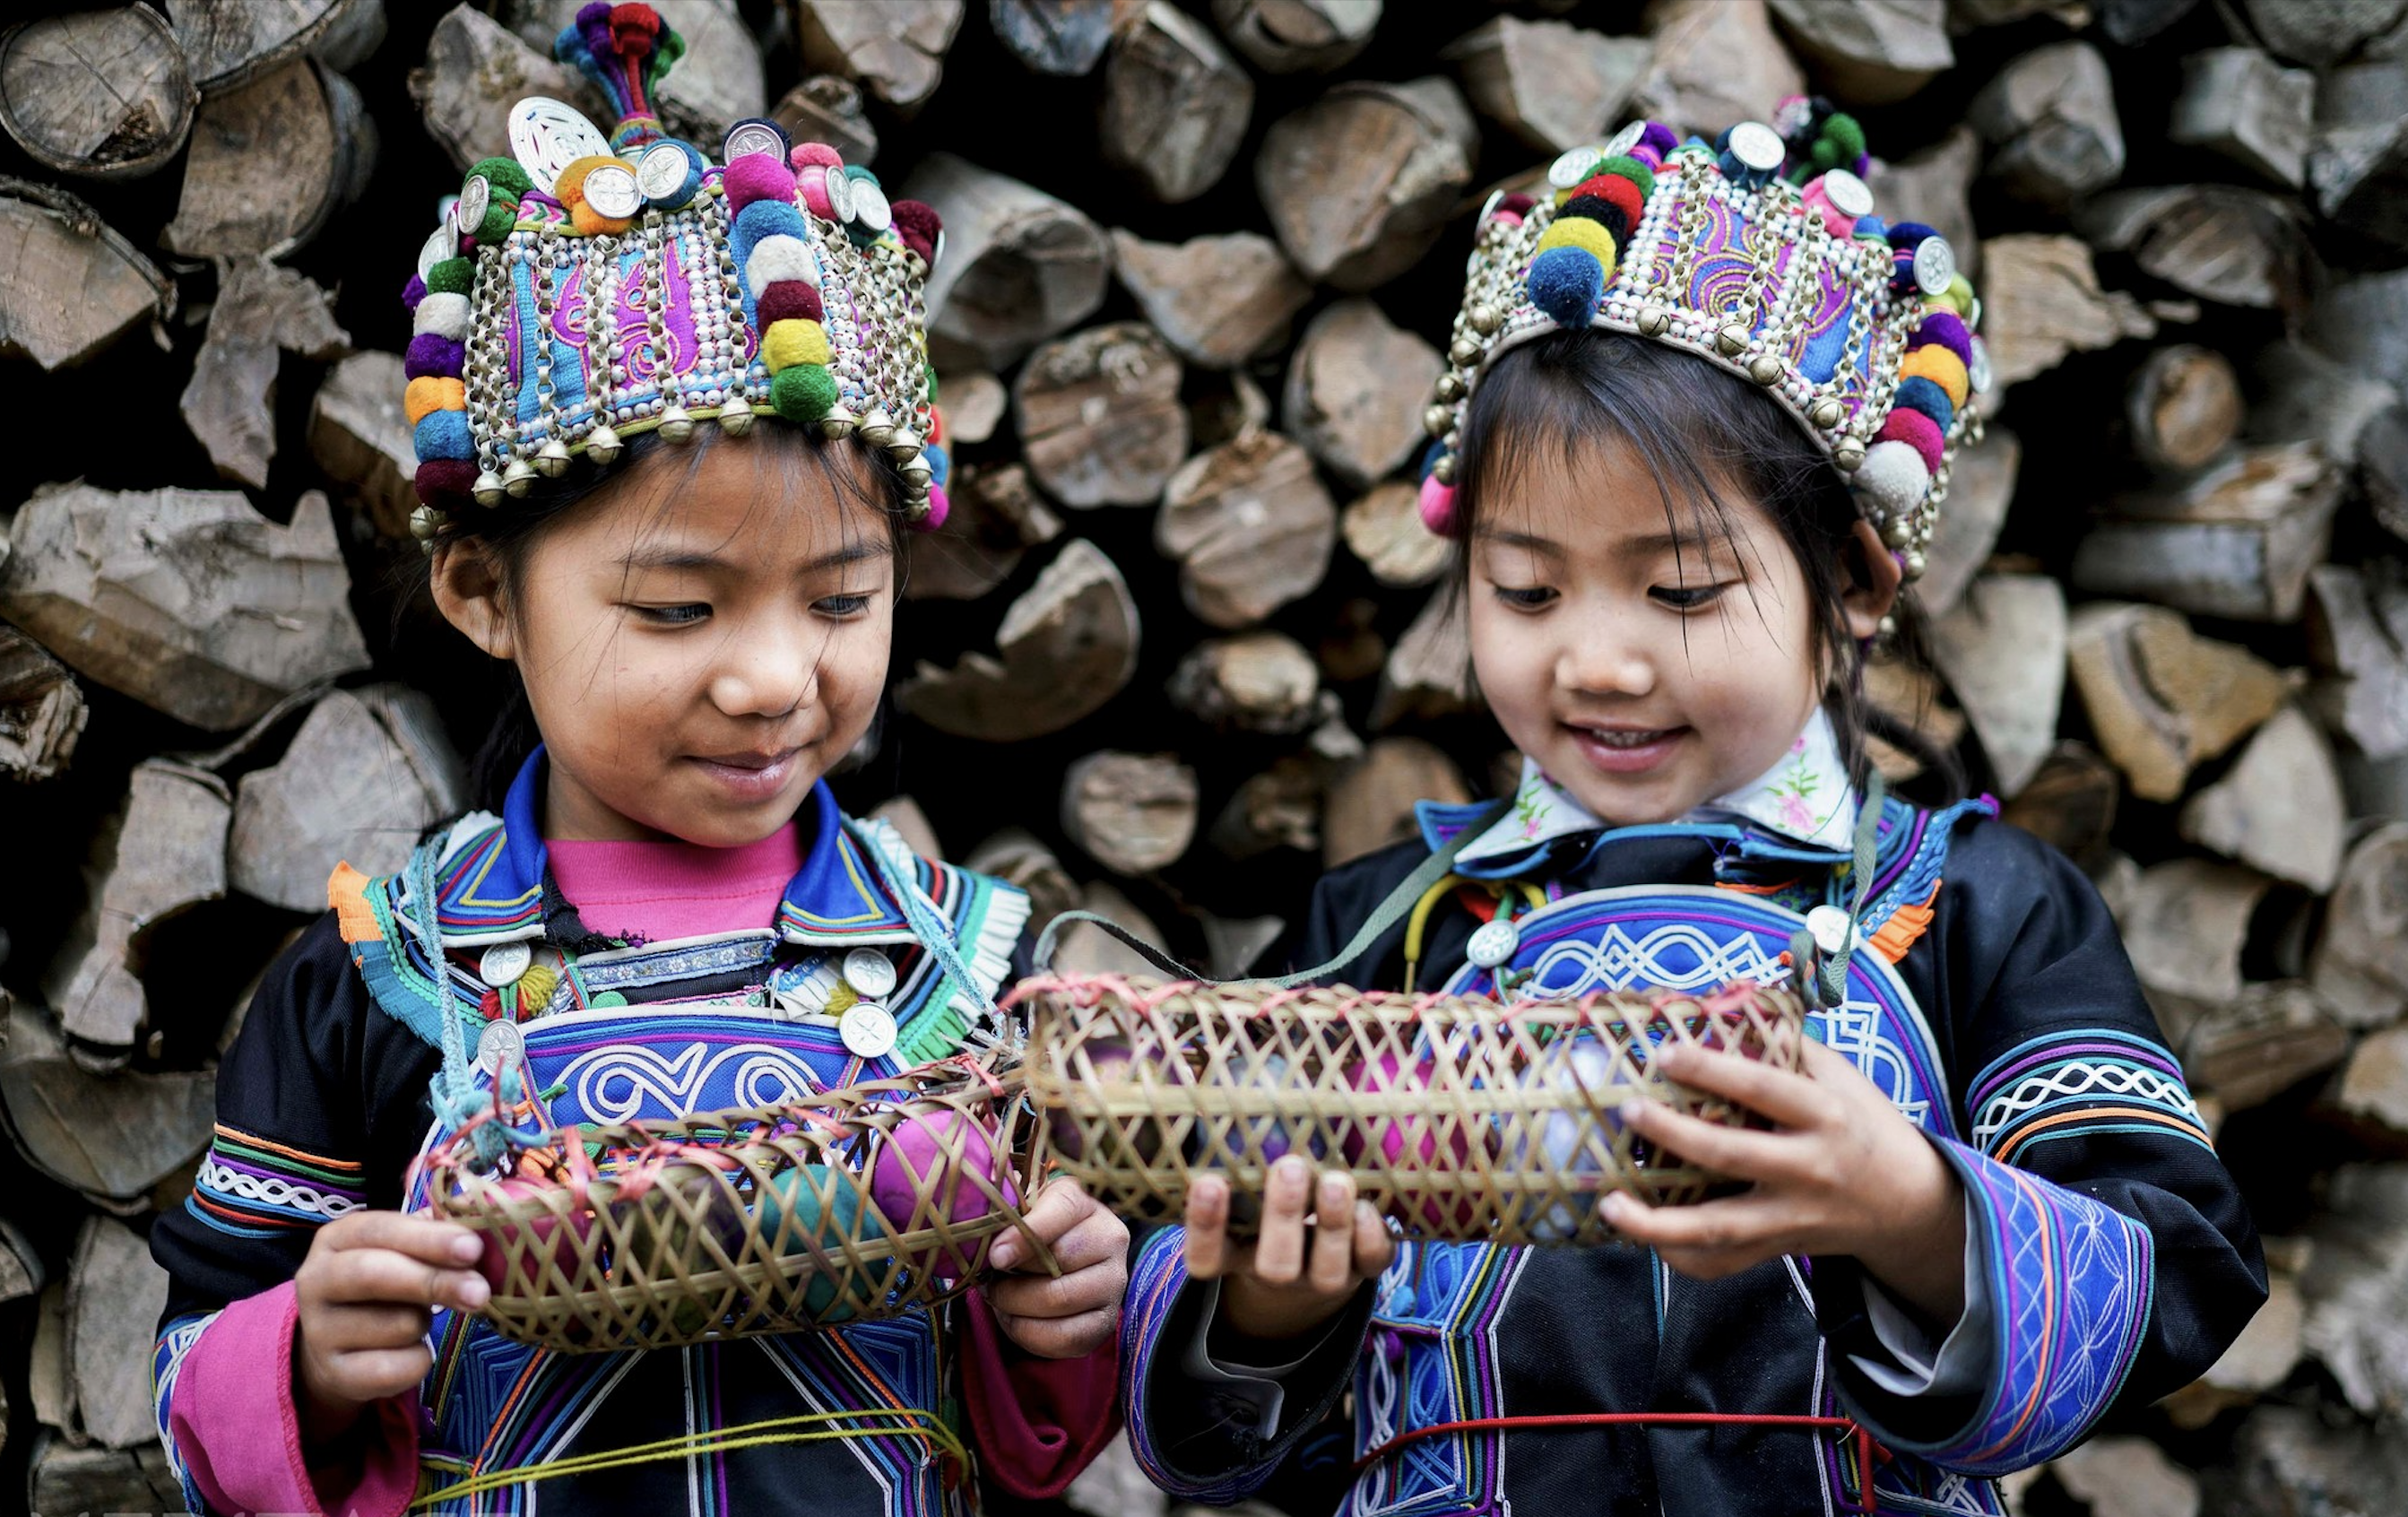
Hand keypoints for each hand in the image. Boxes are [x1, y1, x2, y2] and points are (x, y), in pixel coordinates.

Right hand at [294, 1210, 489, 1446]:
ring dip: (425, 1323)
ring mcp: (319, 1331)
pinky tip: (410, 1352)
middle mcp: (316, 1281)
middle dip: (434, 1281)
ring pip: (397, 1324)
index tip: (472, 1248)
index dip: (428, 1238)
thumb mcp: (400, 1250)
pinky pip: (396, 1368)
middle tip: (481, 1291)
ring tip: (417, 1319)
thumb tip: (473, 1212)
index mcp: (335, 1239)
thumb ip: (433, 1230)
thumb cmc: (383, 1286)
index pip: (379, 1230)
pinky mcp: (335, 1374)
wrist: (338, 1349)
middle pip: (375, 1275)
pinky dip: (418, 1361)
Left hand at [984, 1177, 1127, 1358]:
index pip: (1061, 1211)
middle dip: (1012, 1279)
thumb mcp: (1020, 1212)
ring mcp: (1113, 1283)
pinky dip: (1029, 1333)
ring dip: (1016, 1307)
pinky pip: (1066, 1337)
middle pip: (1057, 1263)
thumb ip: (1007, 1217)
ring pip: (1059, 1301)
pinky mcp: (1106, 1321)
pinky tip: (1016, 1320)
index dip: (1025, 1235)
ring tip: (1000, 1300)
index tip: (995, 1257)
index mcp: (1085, 1204)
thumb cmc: (1031, 1232)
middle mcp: (1110, 1239)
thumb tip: (992, 1248)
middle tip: (988, 1283)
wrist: (1056, 1261)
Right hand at [1184, 1156, 1393, 1347]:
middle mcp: (1278, 1272)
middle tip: (1290, 1167)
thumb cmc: (1266, 1206)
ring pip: (1327, 1272)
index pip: (1206, 1257)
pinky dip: (1371, 1236)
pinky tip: (1366, 1206)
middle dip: (1284, 1216)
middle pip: (1275, 1267)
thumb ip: (1236, 1159)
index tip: (1208, 1182)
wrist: (1313, 1262)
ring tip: (1335, 1180)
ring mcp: (1322, 1277)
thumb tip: (1211, 1079)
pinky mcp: (1365, 1269)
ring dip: (1332, 1224)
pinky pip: (1371, 1263)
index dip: (1205, 1227)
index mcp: (1236, 1254)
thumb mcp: (1244, 1192)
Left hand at [1598, 1038, 1966, 1323]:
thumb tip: (1725, 1003)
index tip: (1665, 1053)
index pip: (1765, 1089)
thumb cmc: (1863, 1124)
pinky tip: (1642, 1239)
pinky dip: (1681, 1259)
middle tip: (1629, 1109)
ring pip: (1719, 1228)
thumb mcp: (1841, 1077)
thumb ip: (1787, 1046)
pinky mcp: (1779, 1250)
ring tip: (1609, 1205)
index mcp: (1825, 1116)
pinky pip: (1724, 1264)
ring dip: (1658, 1224)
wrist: (1908, 1204)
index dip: (1714, 1070)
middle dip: (1674, 1134)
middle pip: (1733, 1156)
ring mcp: (1792, 1218)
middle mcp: (1809, 1169)